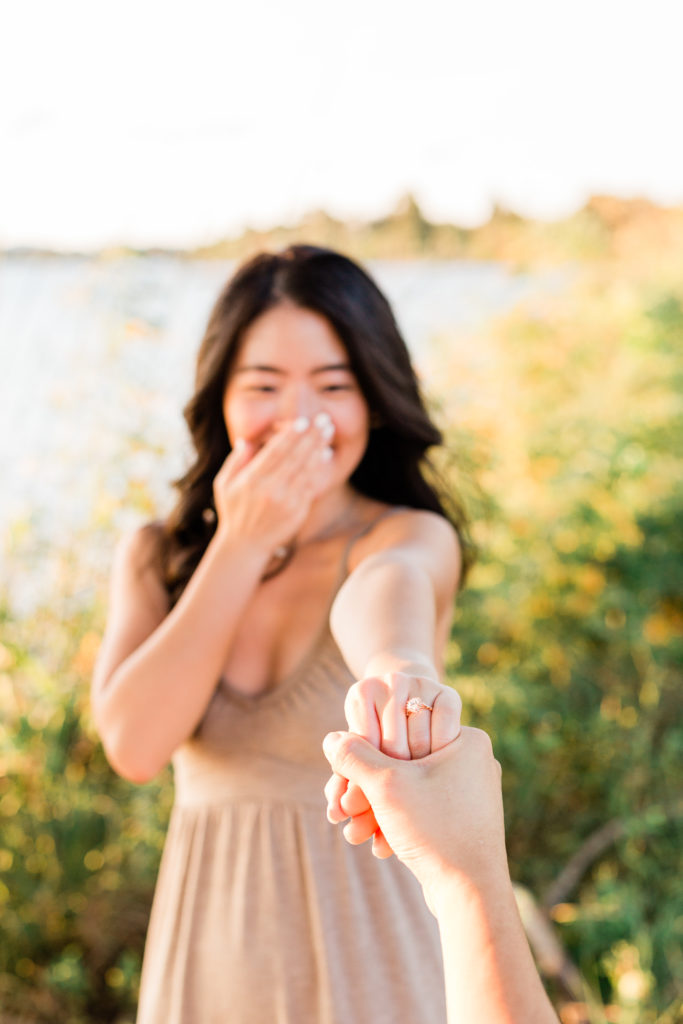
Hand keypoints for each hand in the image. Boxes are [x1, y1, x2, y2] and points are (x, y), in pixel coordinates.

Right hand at [212, 416, 331, 552]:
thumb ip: (235, 461)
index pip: (275, 452)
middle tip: (323, 419)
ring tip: (328, 431)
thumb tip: (245, 441)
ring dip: (319, 448)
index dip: (291, 435)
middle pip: (295, 456)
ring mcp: (286, 501)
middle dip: (311, 436)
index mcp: (251, 480)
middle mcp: (270, 489)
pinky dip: (319, 468)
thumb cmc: (234, 512)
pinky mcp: (297, 511)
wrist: (246, 546)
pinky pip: (312, 485)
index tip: (303, 421)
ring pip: (306, 469)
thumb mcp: (223, 485)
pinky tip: (325, 454)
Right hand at [323, 727, 505, 907]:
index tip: (344, 779)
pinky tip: (380, 844)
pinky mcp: (464, 819)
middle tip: (342, 810)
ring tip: (355, 833)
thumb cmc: (436, 832)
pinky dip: (399, 823)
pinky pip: (423, 810)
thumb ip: (354, 757)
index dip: (365, 753)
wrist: (472, 896)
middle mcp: (473, 760)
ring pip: (410, 789)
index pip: (401, 729)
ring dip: (377, 810)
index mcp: (466, 738)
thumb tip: (331, 738)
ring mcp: (471, 791)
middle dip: (367, 790)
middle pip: (402, 762)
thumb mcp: (386, 786)